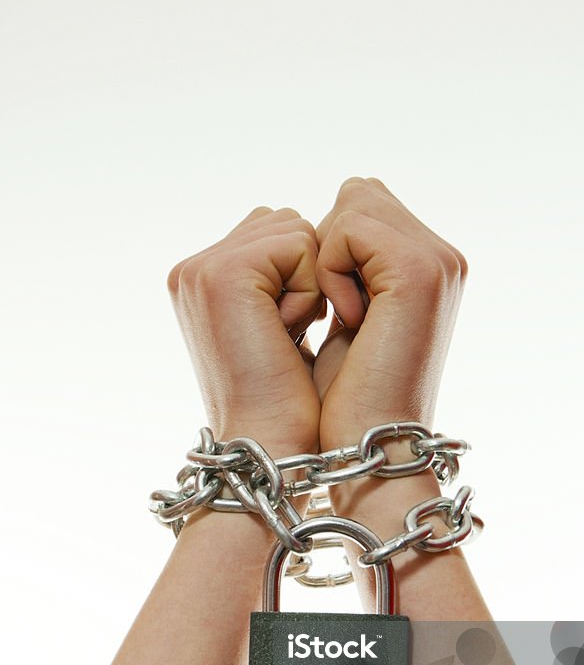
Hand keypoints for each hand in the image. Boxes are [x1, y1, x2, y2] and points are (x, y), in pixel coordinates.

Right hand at [166, 206, 325, 456]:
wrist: (270, 441)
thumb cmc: (285, 399)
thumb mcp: (277, 324)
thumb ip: (276, 275)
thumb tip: (309, 236)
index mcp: (199, 279)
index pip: (274, 232)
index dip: (300, 278)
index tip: (286, 334)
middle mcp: (192, 269)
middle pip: (285, 222)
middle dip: (305, 274)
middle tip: (286, 335)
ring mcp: (202, 268)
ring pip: (295, 231)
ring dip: (308, 283)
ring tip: (285, 335)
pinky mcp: (225, 272)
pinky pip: (300, 245)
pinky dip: (308, 291)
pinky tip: (287, 333)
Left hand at [312, 177, 467, 450]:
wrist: (367, 446)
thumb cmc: (345, 398)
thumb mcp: (346, 317)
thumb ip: (349, 262)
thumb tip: (324, 217)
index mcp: (430, 266)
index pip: (364, 203)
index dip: (330, 248)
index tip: (332, 312)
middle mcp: (443, 258)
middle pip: (359, 193)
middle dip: (327, 246)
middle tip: (333, 314)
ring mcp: (438, 261)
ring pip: (353, 203)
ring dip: (326, 260)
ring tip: (339, 318)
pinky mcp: (419, 271)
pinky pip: (348, 227)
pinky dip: (329, 271)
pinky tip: (344, 320)